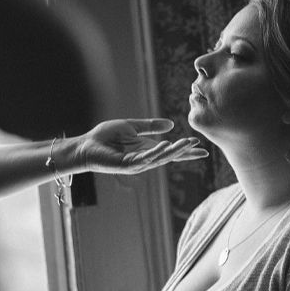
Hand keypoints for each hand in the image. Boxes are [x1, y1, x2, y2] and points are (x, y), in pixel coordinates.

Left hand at [73, 119, 206, 174]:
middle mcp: (144, 159)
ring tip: (188, 144)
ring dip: (175, 152)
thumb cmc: (106, 137)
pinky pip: (145, 159)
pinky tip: (166, 145)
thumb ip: (150, 126)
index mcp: (147, 149)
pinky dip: (156, 153)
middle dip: (185, 153)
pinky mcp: (127, 165)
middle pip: (169, 157)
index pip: (170, 151)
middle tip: (201, 149)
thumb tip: (171, 125)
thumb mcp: (132, 127)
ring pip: (160, 159)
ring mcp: (136, 164)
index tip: (202, 148)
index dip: (186, 151)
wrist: (86, 145)